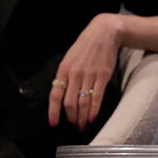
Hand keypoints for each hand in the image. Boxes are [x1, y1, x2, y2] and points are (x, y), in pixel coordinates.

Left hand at [48, 13, 124, 131]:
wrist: (104, 32)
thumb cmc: (85, 46)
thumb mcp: (69, 58)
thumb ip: (65, 75)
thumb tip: (62, 95)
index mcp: (63, 69)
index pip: (55, 95)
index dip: (53, 112)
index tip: (54, 123)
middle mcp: (75, 73)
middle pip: (70, 102)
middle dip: (71, 117)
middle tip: (74, 125)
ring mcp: (89, 75)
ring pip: (83, 102)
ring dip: (82, 117)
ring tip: (83, 125)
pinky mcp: (103, 75)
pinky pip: (97, 96)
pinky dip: (94, 109)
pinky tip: (92, 117)